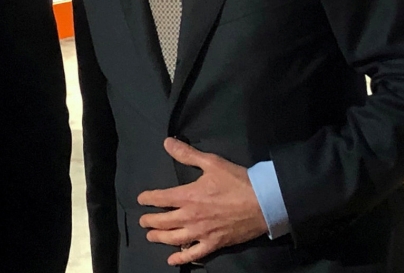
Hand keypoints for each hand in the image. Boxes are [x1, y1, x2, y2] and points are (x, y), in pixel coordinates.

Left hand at [137, 138, 268, 265]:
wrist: (263, 202)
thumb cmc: (237, 181)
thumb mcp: (211, 162)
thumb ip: (187, 154)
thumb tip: (167, 142)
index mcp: (188, 196)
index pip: (160, 198)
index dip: (148, 199)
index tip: (141, 199)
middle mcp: (191, 217)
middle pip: (163, 221)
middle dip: (149, 221)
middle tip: (142, 221)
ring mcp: (202, 233)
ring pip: (174, 239)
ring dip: (159, 238)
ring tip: (151, 236)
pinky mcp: (214, 244)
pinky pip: (194, 254)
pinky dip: (181, 258)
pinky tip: (172, 260)